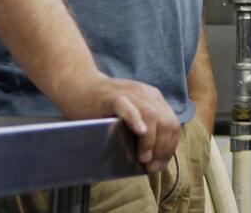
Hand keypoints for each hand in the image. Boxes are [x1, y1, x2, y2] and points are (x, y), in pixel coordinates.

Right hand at [53, 73, 180, 172]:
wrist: (78, 85)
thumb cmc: (102, 106)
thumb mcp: (130, 114)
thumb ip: (142, 129)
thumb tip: (151, 159)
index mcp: (153, 99)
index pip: (172, 124)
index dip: (169, 147)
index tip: (160, 165)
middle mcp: (146, 95)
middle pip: (167, 122)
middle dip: (163, 148)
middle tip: (151, 166)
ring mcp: (131, 94)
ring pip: (152, 116)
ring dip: (151, 140)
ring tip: (144, 158)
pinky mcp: (112, 97)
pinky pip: (128, 107)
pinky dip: (136, 119)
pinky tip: (140, 131)